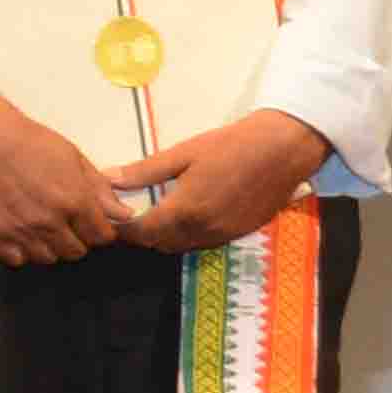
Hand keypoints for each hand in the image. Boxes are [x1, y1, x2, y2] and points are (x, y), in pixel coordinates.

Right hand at [0, 63, 128, 263]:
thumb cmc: (28, 141)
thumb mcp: (73, 157)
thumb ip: (100, 190)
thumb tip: (124, 214)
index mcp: (74, 201)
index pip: (101, 236)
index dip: (101, 230)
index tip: (94, 223)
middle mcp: (49, 222)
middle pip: (76, 251)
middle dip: (78, 238)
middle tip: (69, 222)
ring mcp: (21, 231)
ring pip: (48, 258)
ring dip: (51, 246)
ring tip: (45, 225)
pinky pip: (17, 259)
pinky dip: (22, 251)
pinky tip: (23, 232)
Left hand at [105, 103, 334, 256]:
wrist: (282, 151)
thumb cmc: (231, 146)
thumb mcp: (184, 153)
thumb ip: (145, 171)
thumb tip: (109, 178)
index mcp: (184, 210)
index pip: (143, 232)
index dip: (125, 229)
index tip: (116, 218)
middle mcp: (202, 230)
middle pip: (160, 244)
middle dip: (144, 234)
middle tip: (136, 214)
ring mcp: (222, 235)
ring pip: (183, 247)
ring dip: (167, 236)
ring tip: (161, 214)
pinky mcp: (238, 234)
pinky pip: (204, 243)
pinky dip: (190, 235)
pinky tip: (191, 214)